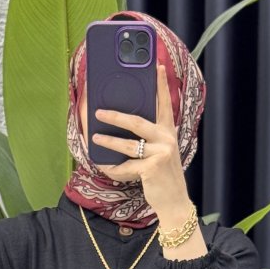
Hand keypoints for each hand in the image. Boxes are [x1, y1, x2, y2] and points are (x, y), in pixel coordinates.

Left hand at [91, 63, 192, 221]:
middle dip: (115, 116)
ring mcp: (161, 153)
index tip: (159, 65)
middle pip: (137, 121)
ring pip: (128, 145)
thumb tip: (122, 130)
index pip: (164, 104)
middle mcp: (166, 139)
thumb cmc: (163, 177)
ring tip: (94, 138)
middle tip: (98, 112)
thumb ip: (148, 140)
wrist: (175, 202)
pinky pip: (126, 167)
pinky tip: (105, 167)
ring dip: (108, 142)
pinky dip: (114, 169)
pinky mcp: (153, 169)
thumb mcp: (160, 153)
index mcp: (168, 132)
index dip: (161, 84)